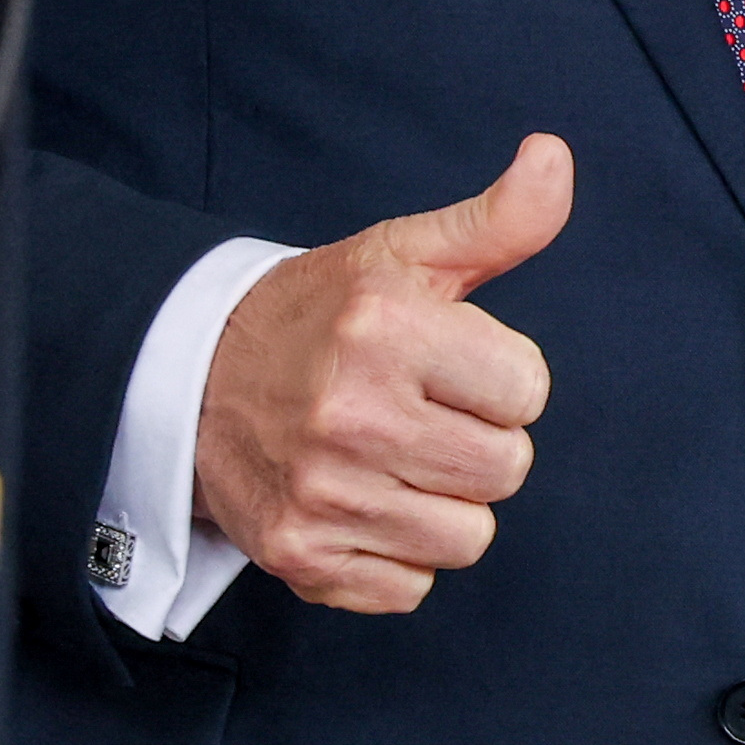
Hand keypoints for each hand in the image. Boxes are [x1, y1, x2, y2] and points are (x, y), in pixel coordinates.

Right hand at [193, 138, 572, 611]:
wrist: (190, 379)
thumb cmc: (318, 314)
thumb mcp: (402, 254)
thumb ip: (497, 219)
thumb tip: (554, 157)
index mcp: (386, 330)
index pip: (529, 391)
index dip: (499, 378)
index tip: (450, 365)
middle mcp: (351, 414)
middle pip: (506, 469)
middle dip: (478, 441)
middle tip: (420, 413)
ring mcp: (322, 494)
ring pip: (467, 538)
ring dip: (442, 504)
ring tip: (390, 458)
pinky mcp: (300, 556)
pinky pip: (411, 586)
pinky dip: (395, 554)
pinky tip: (360, 503)